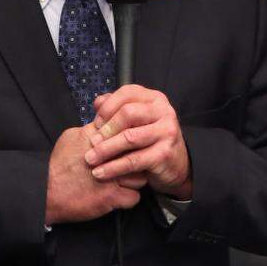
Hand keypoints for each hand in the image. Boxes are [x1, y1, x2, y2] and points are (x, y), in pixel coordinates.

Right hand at [45, 126, 145, 224]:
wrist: (45, 190)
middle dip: (137, 160)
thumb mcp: (72, 137)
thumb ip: (93, 130)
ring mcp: (112, 177)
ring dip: (134, 180)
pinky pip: (134, 198)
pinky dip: (128, 199)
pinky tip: (119, 196)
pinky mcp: (112, 197)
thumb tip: (107, 123)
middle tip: (130, 166)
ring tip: (123, 182)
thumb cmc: (58, 164)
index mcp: (101, 139)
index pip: (130, 133)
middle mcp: (110, 156)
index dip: (134, 141)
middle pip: (140, 155)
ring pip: (141, 177)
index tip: (132, 147)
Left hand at [84, 85, 192, 199]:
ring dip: (105, 150)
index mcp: (155, 99)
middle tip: (92, 141)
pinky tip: (100, 173)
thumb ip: (117, 109)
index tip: (96, 123)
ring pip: (129, 138)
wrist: (176, 165)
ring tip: (90, 159)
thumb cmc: (150, 140)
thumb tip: (98, 103)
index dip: (108, 107)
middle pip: (128, 113)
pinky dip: (113, 168)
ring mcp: (167, 132)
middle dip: (106, 128)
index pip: (127, 93)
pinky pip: (133, 161)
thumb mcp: (137, 121)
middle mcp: (164, 112)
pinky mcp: (164, 154)